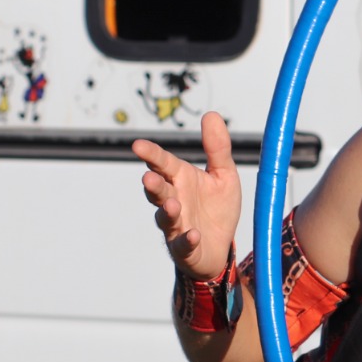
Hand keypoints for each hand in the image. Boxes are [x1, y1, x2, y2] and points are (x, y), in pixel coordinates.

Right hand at [133, 111, 240, 279]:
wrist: (220, 246)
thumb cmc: (217, 207)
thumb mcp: (223, 174)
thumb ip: (217, 147)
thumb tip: (211, 114)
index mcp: (181, 179)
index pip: (163, 163)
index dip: (151, 154)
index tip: (138, 145)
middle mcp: (173, 200)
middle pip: (159, 190)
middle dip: (153, 185)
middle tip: (149, 177)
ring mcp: (176, 225)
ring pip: (165, 217)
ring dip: (167, 211)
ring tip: (173, 205)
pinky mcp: (185, 247)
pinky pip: (184, 244)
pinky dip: (187, 240)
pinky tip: (194, 234)